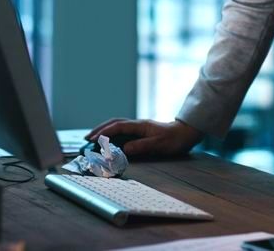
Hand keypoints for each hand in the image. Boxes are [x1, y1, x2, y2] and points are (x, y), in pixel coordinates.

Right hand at [85, 118, 203, 157]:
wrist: (185, 133)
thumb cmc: (174, 139)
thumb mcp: (159, 145)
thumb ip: (142, 146)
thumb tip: (124, 149)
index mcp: (140, 125)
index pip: (118, 127)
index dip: (105, 133)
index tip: (94, 140)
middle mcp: (137, 124)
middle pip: (114, 123)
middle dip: (100, 130)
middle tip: (87, 138)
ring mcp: (138, 127)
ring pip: (117, 126)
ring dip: (104, 130)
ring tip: (93, 138)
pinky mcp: (141, 132)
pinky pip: (122, 131)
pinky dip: (112, 133)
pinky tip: (108, 140)